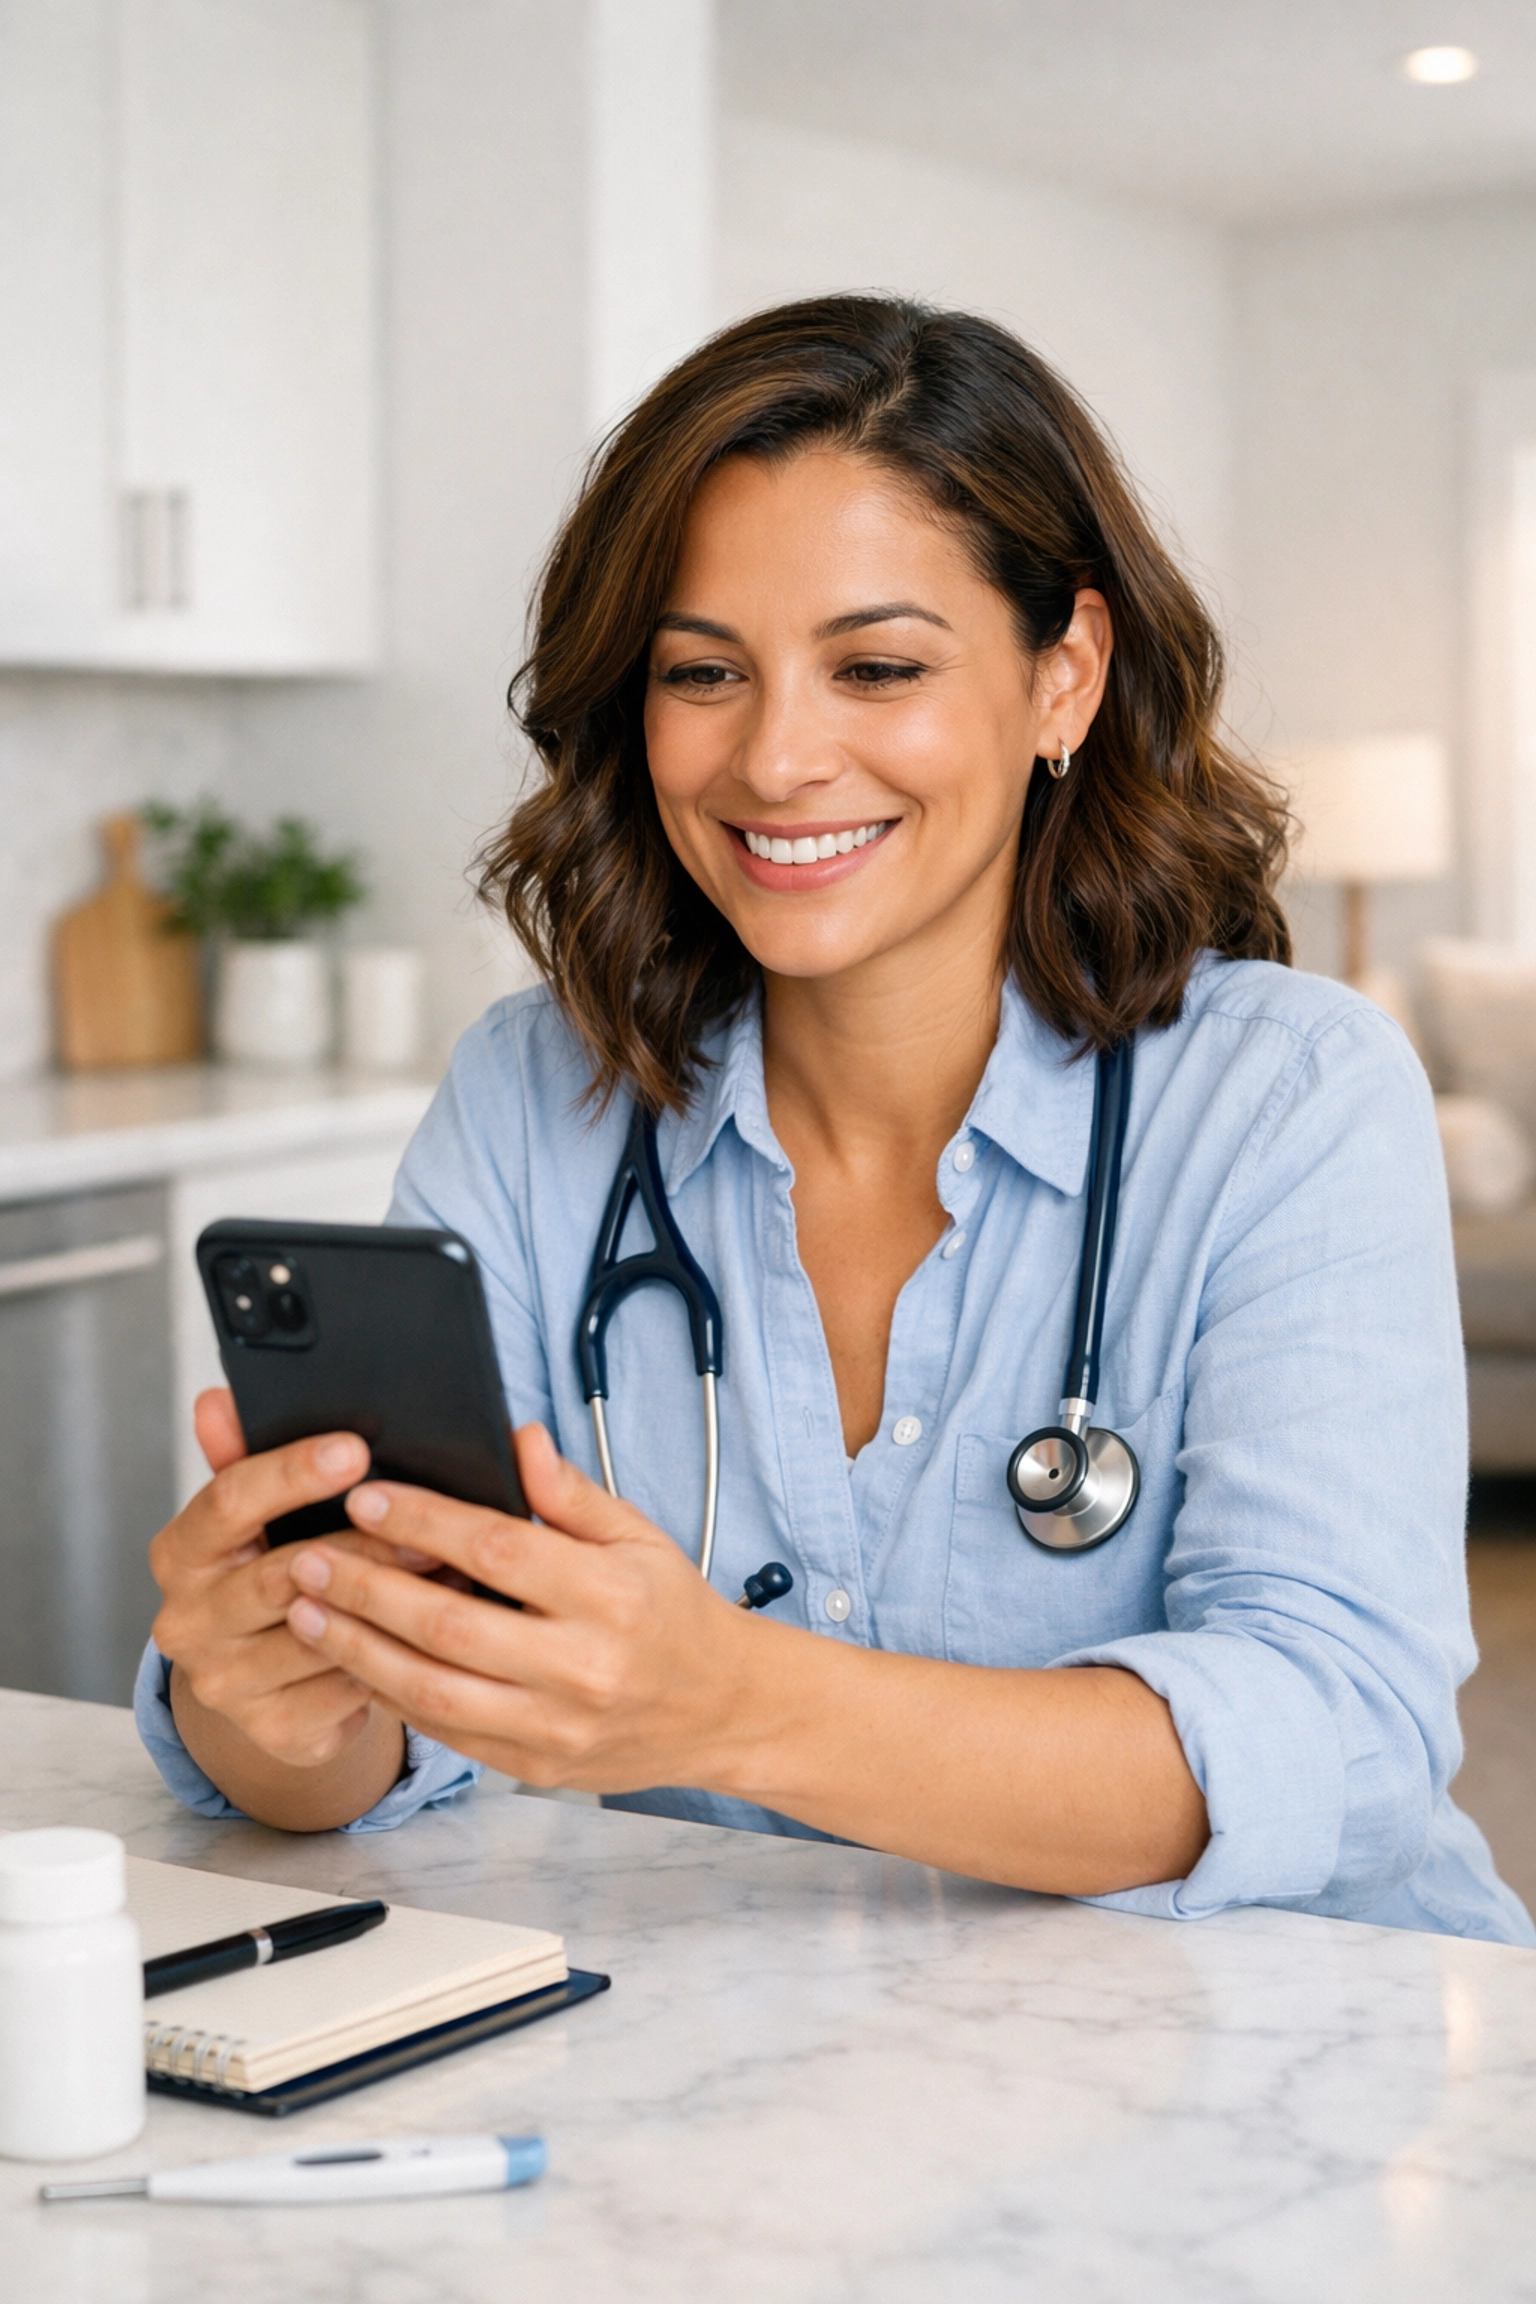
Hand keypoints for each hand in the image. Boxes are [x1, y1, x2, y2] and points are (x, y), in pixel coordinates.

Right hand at [149, 1389, 432, 1772]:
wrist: (268, 1680)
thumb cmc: (272, 1568)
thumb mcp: (257, 1514)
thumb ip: (242, 1455)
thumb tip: (216, 1399)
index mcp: (180, 1553)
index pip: (229, 1501)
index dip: (292, 1472)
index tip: (356, 1448)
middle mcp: (186, 1622)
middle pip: (282, 1572)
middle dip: (363, 1546)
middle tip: (430, 1527)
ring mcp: (225, 1682)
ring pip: (320, 1634)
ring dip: (391, 1606)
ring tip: (456, 1574)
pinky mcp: (271, 1730)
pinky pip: (344, 1687)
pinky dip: (395, 1658)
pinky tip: (438, 1634)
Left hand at [281, 1424, 772, 1791]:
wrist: (723, 1710)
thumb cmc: (675, 1615)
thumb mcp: (639, 1536)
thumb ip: (572, 1493)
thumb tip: (519, 1439)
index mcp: (611, 1595)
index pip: (499, 1550)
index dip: (425, 1521)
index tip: (366, 1497)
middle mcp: (583, 1665)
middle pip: (450, 1625)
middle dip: (366, 1588)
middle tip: (307, 1557)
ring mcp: (556, 1725)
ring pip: (433, 1690)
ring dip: (358, 1649)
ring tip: (305, 1612)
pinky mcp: (535, 1766)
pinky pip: (447, 1732)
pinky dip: (392, 1696)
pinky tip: (353, 1662)